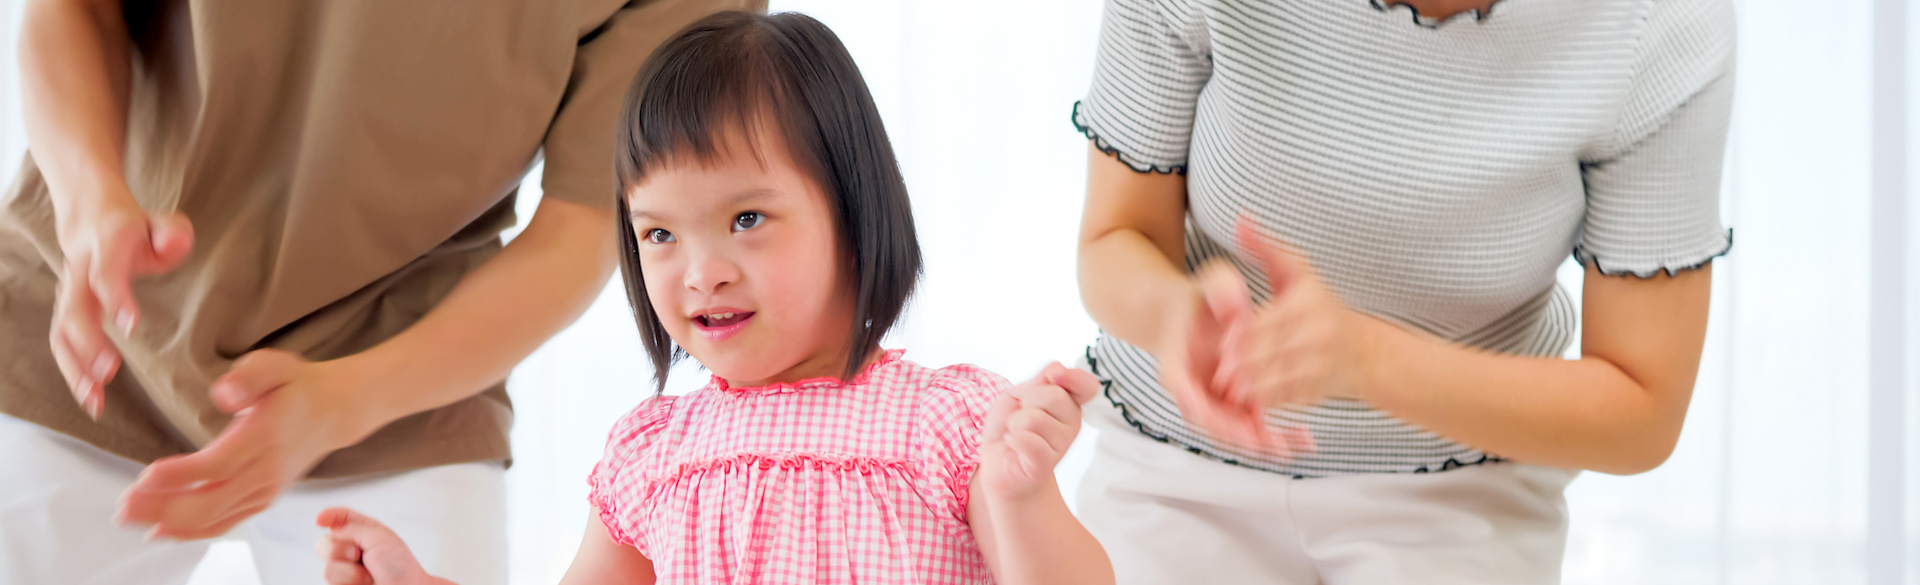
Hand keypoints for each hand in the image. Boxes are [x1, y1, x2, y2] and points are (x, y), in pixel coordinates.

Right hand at [48, 191, 192, 418]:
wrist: (92, 219)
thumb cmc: (137, 230)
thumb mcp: (161, 223)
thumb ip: (172, 234)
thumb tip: (174, 244)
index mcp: (106, 246)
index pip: (105, 272)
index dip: (115, 297)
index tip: (131, 326)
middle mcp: (80, 271)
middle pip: (75, 308)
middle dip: (88, 342)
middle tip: (108, 372)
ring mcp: (69, 293)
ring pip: (61, 332)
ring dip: (75, 368)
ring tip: (95, 399)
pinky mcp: (66, 313)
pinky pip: (63, 345)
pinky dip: (73, 374)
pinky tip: (92, 399)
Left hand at [118, 349, 376, 539]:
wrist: (335, 412)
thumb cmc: (298, 386)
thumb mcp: (276, 365)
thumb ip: (249, 376)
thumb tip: (223, 394)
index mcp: (266, 437)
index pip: (219, 464)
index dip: (181, 475)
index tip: (144, 477)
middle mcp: (267, 471)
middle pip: (211, 500)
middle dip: (163, 508)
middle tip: (123, 507)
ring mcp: (265, 490)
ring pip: (214, 517)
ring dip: (169, 522)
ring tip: (128, 517)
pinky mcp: (262, 500)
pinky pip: (225, 524)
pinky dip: (192, 532)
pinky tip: (161, 531)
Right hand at [316, 507, 450, 584]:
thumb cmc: (399, 566)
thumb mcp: (378, 536)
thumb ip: (351, 526)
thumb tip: (328, 526)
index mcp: (361, 533)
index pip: (339, 519)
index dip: (328, 516)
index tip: (320, 520)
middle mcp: (349, 551)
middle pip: (324, 544)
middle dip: (342, 549)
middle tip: (363, 556)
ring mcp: (343, 572)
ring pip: (327, 568)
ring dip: (350, 571)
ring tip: (368, 577)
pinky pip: (329, 581)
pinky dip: (348, 580)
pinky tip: (362, 584)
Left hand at [978, 362, 1101, 500]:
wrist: (999, 466)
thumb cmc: (1011, 428)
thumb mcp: (1020, 394)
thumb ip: (1040, 380)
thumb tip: (1058, 368)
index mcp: (1069, 402)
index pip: (1087, 385)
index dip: (1073, 377)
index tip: (1055, 376)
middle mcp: (1072, 423)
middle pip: (1054, 395)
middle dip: (1027, 399)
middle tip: (1021, 415)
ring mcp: (1061, 445)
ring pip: (1035, 418)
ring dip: (1015, 422)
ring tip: (1016, 432)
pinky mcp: (1044, 464)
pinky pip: (1028, 441)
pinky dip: (1012, 438)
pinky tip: (1012, 444)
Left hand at [1165, 216, 1374, 452]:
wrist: (1364, 352)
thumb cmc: (1322, 305)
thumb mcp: (1299, 272)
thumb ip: (1266, 247)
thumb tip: (1240, 218)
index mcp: (1310, 302)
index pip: (1271, 321)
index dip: (1244, 334)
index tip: (1222, 341)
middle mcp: (1319, 334)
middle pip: (1271, 352)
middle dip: (1242, 363)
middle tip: (1216, 370)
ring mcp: (1320, 365)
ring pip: (1277, 379)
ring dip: (1249, 386)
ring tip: (1225, 387)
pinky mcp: (1316, 390)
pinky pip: (1285, 397)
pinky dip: (1263, 401)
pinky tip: (1243, 400)